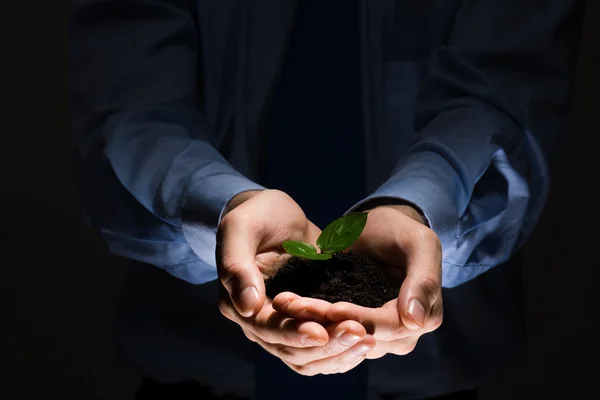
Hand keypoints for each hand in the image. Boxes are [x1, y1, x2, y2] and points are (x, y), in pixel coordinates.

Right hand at [217, 189, 374, 373]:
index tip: (321, 331)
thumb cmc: (256, 214)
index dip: (294, 334)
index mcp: (238, 305)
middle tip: (359, 332)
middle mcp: (260, 323)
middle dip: (326, 345)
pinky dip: (344, 350)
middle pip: (292, 351)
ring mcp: (285, 325)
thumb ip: (237, 265)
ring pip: (310, 358)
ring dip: (339, 353)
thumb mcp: (241, 229)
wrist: (275, 214)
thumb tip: (248, 306)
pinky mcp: (307, 321)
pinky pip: (324, 349)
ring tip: (368, 340)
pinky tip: (368, 341)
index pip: (267, 330)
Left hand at [274, 204, 442, 358]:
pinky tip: (288, 305)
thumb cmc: (403, 230)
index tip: (331, 307)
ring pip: (341, 338)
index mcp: (424, 317)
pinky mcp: (352, 326)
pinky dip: (309, 320)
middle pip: (361, 337)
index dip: (359, 320)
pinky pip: (331, 331)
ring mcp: (375, 334)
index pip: (389, 328)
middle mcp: (401, 334)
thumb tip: (415, 320)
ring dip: (312, 323)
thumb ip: (423, 279)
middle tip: (293, 305)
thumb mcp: (419, 244)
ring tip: (286, 303)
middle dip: (326, 323)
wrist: (381, 229)